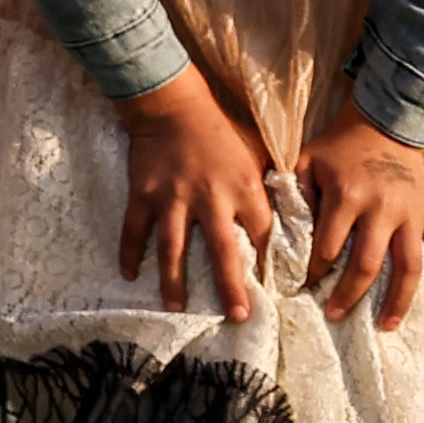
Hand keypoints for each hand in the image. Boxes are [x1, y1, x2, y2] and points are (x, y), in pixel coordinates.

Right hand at [110, 70, 271, 323]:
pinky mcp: (144, 194)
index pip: (263, 235)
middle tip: (238, 317)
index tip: (275, 286)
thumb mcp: (260, 152)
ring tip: (177, 308)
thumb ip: (273, 184)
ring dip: (175, 282)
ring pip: (174, 249)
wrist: (174, 105)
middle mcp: (211, 199)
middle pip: (222, 253)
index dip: (269, 261)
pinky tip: (129, 274)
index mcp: (245, 190)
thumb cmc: (222, 128)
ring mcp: (173, 199)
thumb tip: (293, 214)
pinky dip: (130, 252)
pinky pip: (135, 229)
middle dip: (231, 288)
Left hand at [293, 110, 423, 328]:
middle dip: (350, 295)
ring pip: (408, 268)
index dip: (316, 272)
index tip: (304, 289)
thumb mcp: (306, 162)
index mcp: (347, 197)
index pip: (328, 248)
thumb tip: (280, 235)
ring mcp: (413, 214)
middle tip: (336, 315)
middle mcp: (383, 209)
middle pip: (367, 265)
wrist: (388, 124)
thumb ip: (294, 195)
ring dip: (398, 301)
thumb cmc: (340, 147)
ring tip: (386, 325)